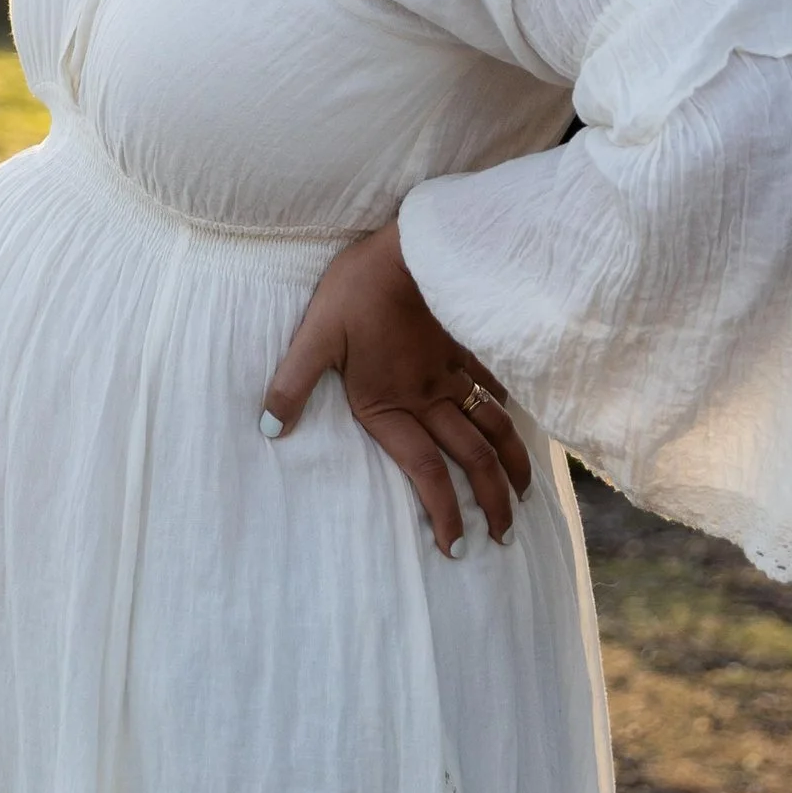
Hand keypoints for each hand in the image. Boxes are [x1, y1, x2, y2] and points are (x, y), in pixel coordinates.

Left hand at [260, 220, 532, 554]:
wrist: (407, 245)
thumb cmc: (357, 290)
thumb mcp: (315, 336)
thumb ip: (292, 384)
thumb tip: (269, 430)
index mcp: (392, 402)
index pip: (426, 473)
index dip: (444, 513)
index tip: (456, 546)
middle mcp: (429, 395)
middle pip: (473, 459)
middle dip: (491, 502)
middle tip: (504, 536)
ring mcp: (453, 370)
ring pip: (493, 428)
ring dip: (511, 465)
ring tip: (521, 495)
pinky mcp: (464, 343)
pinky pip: (493, 385)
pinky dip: (507, 410)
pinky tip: (514, 421)